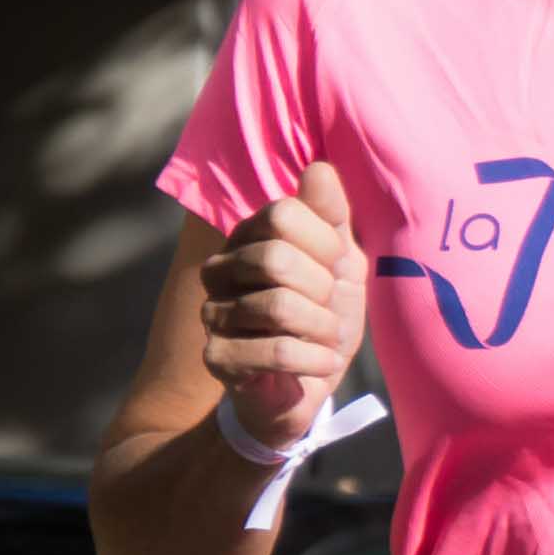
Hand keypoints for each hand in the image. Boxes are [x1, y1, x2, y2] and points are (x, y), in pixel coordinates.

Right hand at [200, 160, 368, 441]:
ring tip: (326, 337)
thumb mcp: (341, 263)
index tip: (335, 266)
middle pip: (277, 258)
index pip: (284, 214)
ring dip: (323, 327)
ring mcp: (212, 313)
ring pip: (278, 305)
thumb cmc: (322, 316)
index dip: (325, 242)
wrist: (306, 386)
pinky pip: (278, 351)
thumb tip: (320, 168)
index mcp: (248, 237)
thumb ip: (332, 217)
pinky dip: (315, 359)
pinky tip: (322, 362)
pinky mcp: (217, 357)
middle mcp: (220, 268)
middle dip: (322, 288)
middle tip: (328, 308)